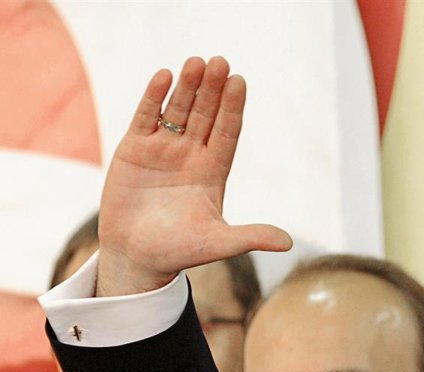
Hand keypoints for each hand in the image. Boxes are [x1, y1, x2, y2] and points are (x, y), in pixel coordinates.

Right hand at [96, 56, 290, 296]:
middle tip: (221, 61)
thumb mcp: (218, 244)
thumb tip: (289, 243)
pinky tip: (164, 76)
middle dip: (212, 90)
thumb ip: (250, 237)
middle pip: (205, 115)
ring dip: (186, 87)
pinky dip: (154, 97)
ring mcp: (163, 150)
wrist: (136, 257)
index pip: (227, 133)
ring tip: (196, 62)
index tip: (240, 82)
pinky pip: (146, 117)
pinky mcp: (134, 149)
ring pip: (178, 111)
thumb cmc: (179, 251)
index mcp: (213, 172)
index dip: (233, 108)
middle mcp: (190, 155)